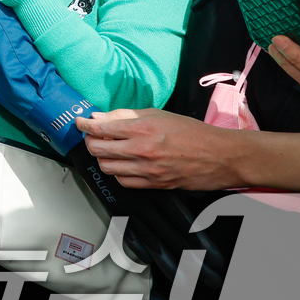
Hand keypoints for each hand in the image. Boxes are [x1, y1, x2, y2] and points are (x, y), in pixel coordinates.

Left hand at [76, 108, 240, 190]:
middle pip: (98, 150)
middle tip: (92, 136)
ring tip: (107, 150)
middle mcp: (141, 150)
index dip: (84, 125)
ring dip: (102, 159)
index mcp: (142, 129)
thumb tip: (99, 116)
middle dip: (89, 142)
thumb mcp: (158, 114)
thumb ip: (126, 115)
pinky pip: (124, 182)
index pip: (100, 128)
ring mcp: (147, 170)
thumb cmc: (192, 132)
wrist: (221, 155)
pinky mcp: (154, 184)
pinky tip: (122, 164)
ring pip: (107, 168)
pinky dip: (117, 173)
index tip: (79, 122)